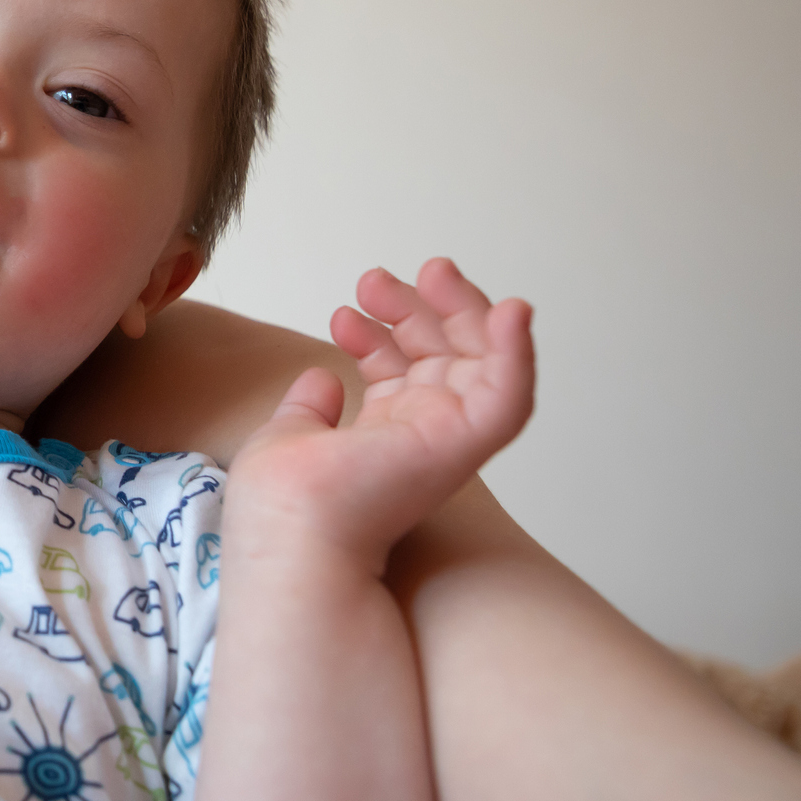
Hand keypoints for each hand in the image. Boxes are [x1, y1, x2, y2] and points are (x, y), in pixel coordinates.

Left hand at [232, 258, 533, 570]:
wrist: (289, 527)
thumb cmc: (281, 500)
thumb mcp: (291, 433)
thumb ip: (311, 407)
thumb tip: (323, 379)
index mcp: (386, 435)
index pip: (405, 370)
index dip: (383, 332)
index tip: (345, 312)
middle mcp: (422, 436)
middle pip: (444, 356)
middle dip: (420, 307)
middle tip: (377, 278)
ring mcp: (447, 440)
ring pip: (484, 362)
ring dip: (464, 310)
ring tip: (427, 273)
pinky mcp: (466, 444)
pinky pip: (512, 395)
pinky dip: (519, 352)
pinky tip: (510, 311)